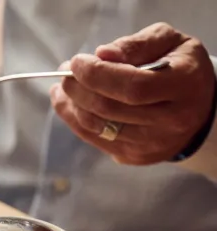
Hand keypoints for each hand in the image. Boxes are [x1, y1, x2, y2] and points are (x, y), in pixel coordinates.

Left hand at [51, 22, 215, 164]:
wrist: (197, 107)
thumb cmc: (179, 67)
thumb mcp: (169, 43)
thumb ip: (136, 45)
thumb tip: (102, 54)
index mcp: (184, 86)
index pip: (133, 86)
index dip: (98, 75)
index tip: (77, 62)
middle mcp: (171, 121)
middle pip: (109, 109)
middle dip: (78, 89)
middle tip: (64, 72)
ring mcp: (152, 144)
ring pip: (97, 127)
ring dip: (71, 105)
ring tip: (62, 87)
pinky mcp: (135, 157)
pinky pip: (94, 139)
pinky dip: (74, 120)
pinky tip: (68, 103)